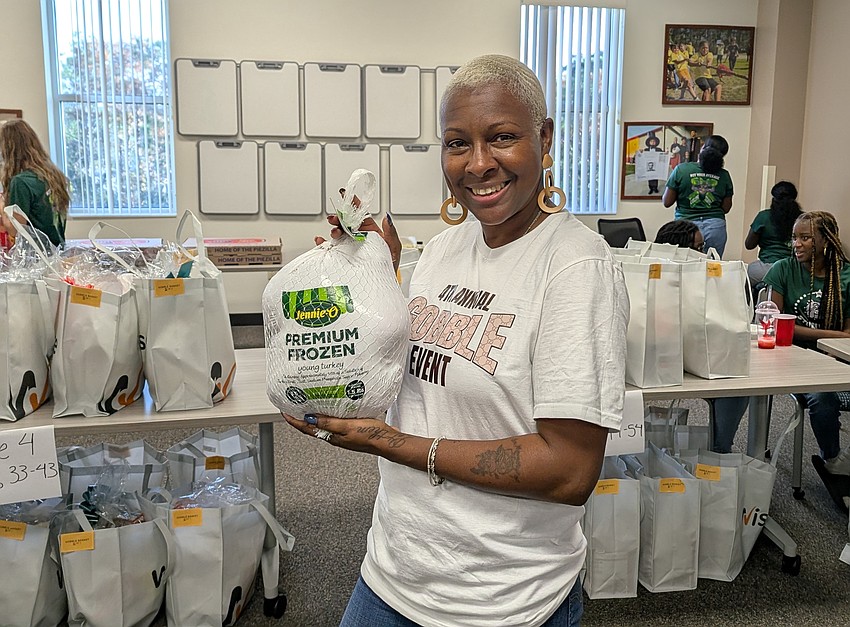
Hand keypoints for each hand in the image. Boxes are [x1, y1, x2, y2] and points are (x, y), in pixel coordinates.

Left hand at [283, 412, 411, 454]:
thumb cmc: (370, 435)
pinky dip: (328, 414)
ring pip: (323, 424)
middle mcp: (334, 436)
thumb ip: (328, 423)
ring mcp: (342, 433)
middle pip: (312, 427)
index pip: (306, 429)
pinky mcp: (351, 430)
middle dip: (301, 416)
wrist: (387, 442)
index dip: (294, 421)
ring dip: (314, 414)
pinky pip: (334, 421)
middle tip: (294, 404)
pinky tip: (332, 406)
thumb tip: (309, 419)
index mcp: (331, 436)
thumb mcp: (347, 427)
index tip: (284, 411)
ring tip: (309, 402)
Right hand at [314, 189, 401, 271]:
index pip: (361, 213)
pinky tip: (320, 241)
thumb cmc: (389, 266)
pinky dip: (323, 244)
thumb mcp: (394, 248)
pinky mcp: (342, 256)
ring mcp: (349, 246)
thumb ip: (391, 232)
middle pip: (345, 222)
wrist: (382, 284)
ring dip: (333, 229)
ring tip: (333, 232)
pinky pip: (330, 248)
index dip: (353, 202)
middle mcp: (358, 236)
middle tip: (335, 218)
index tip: (346, 194)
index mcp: (370, 230)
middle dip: (339, 217)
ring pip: (337, 233)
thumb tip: (387, 217)